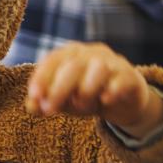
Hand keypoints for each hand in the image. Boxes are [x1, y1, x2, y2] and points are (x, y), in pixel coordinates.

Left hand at [26, 43, 162, 138]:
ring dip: (86, 90)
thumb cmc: (85, 96)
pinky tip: (105, 100)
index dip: (42, 77)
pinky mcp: (130, 76)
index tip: (34, 97)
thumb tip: (31, 106)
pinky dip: (112, 89)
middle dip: (59, 89)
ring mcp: (113, 62)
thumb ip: (45, 102)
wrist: (122, 101)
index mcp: (70, 53)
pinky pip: (122, 79)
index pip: (53, 60)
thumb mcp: (62, 100)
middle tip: (50, 110)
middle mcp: (91, 52)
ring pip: (99, 69)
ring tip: (80, 106)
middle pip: (73, 66)